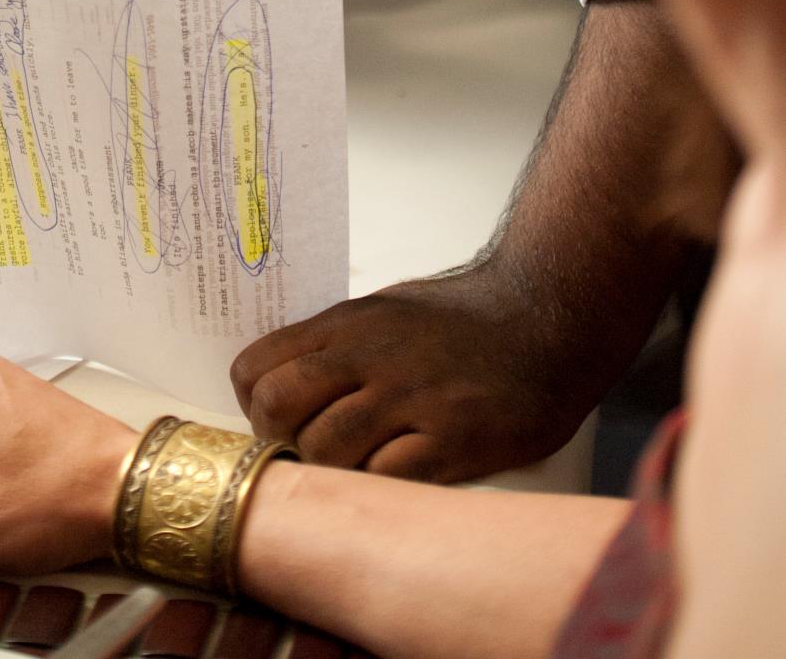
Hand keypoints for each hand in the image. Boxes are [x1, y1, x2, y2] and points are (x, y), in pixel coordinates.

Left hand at [231, 266, 596, 482]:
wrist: (544, 320)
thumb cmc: (464, 319)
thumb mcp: (385, 312)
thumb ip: (336, 347)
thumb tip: (286, 386)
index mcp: (346, 324)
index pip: (255, 367)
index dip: (254, 405)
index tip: (276, 421)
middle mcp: (369, 357)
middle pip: (277, 407)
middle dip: (280, 442)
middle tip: (308, 452)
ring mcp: (410, 399)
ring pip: (326, 450)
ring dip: (332, 469)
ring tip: (360, 466)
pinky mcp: (453, 440)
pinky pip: (387, 479)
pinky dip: (382, 486)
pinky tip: (401, 474)